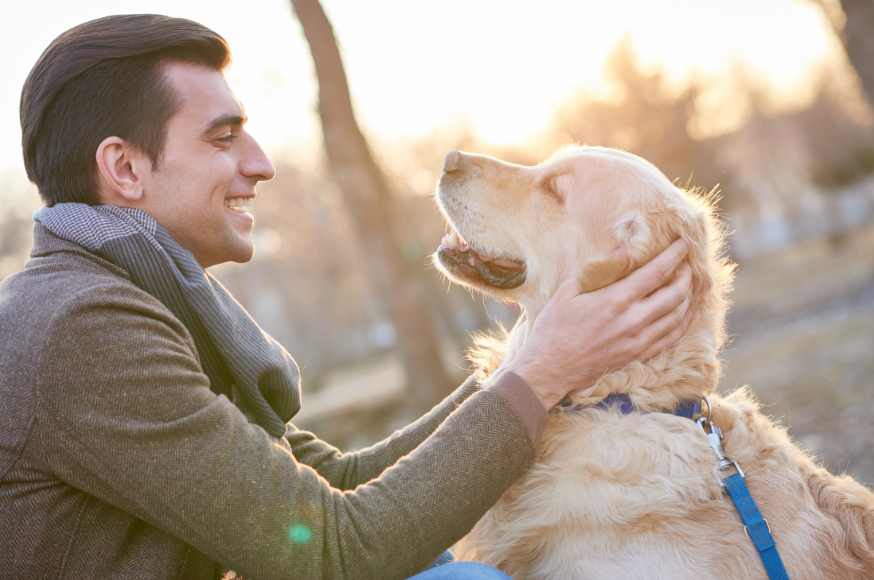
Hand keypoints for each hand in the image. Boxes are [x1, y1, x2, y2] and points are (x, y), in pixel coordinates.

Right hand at [510, 238, 693, 409]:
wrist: (550, 368)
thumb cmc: (554, 327)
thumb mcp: (568, 291)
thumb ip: (597, 270)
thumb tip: (623, 251)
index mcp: (615, 300)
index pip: (655, 272)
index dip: (673, 256)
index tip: (684, 244)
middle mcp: (632, 320)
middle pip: (673, 294)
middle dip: (685, 275)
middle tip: (687, 264)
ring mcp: (637, 341)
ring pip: (675, 316)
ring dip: (685, 298)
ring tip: (687, 285)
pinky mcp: (636, 355)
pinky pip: (669, 339)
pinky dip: (681, 325)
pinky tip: (685, 315)